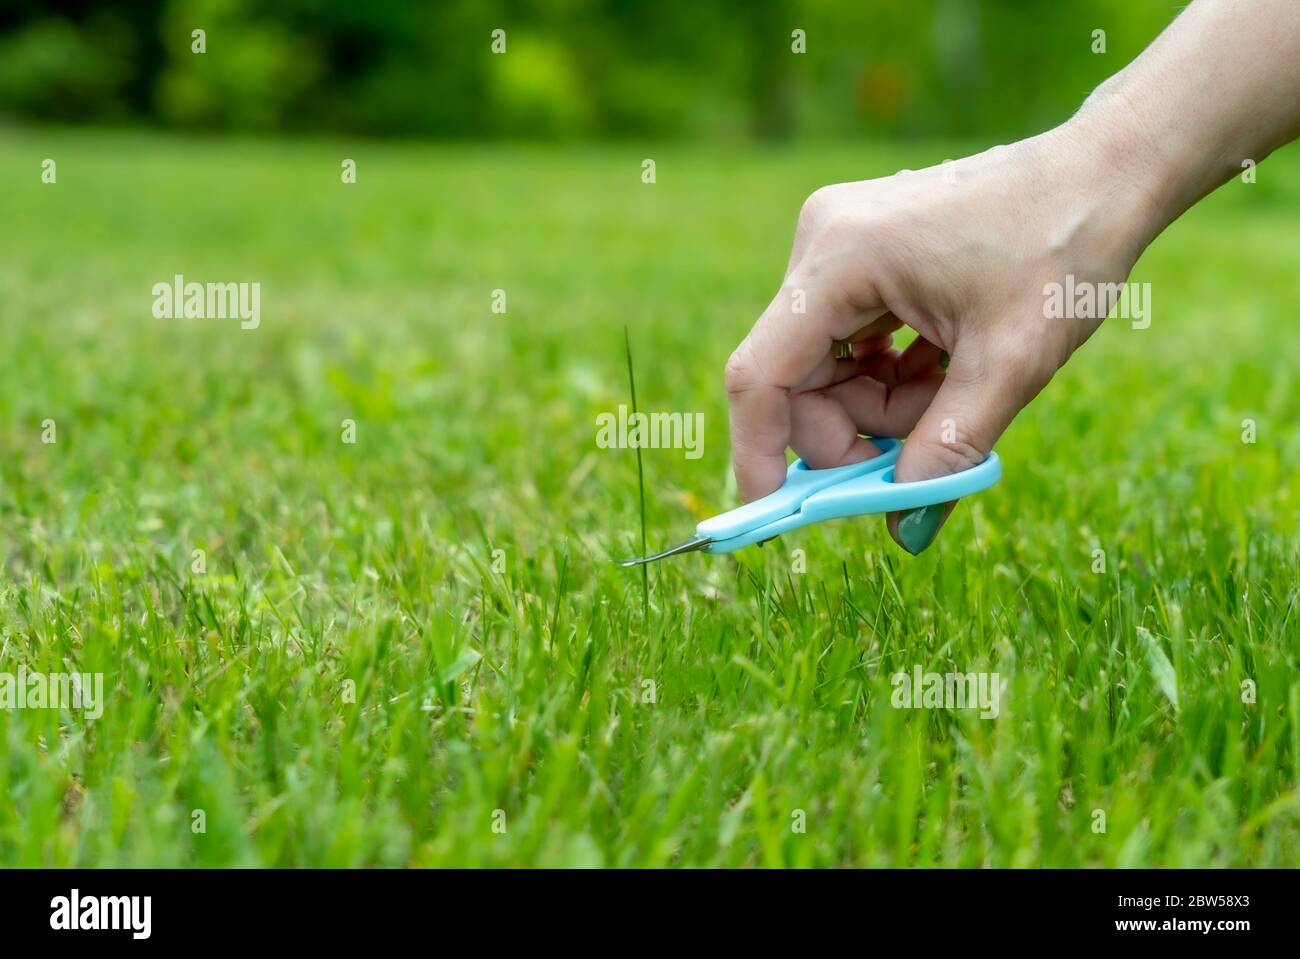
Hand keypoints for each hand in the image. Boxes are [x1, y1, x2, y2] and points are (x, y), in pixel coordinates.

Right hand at [724, 124, 1152, 552]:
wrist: (1104, 174)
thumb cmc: (1063, 251)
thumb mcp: (1011, 362)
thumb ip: (950, 447)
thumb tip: (904, 527)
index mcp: (841, 258)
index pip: (762, 373)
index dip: (759, 451)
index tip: (776, 515)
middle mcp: (823, 243)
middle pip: (796, 378)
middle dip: (853, 430)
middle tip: (921, 452)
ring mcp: (838, 245)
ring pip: (825, 368)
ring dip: (880, 405)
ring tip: (954, 390)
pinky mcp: (860, 254)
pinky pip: (848, 342)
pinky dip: (889, 376)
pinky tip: (944, 366)